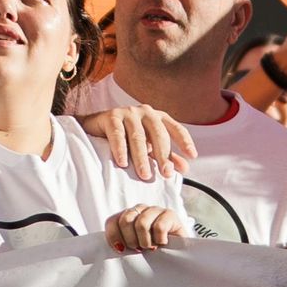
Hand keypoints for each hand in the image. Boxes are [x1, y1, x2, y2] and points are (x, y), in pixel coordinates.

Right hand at [79, 104, 195, 180]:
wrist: (94, 129)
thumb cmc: (125, 138)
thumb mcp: (148, 148)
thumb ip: (165, 156)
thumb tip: (184, 168)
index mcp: (157, 117)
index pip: (175, 128)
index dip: (184, 141)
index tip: (192, 156)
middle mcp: (145, 111)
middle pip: (158, 134)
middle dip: (163, 155)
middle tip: (166, 174)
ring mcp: (128, 112)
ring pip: (138, 137)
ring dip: (142, 157)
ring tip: (144, 175)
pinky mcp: (110, 116)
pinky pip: (117, 134)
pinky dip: (120, 149)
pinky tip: (123, 163)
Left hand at [105, 205, 186, 252]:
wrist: (178, 253)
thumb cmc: (153, 250)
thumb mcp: (133, 246)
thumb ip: (121, 243)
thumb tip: (111, 249)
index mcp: (127, 215)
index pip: (112, 221)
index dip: (113, 236)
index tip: (121, 250)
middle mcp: (140, 209)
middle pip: (125, 220)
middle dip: (131, 240)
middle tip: (139, 248)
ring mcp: (155, 210)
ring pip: (141, 223)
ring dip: (145, 242)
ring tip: (152, 247)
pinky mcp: (170, 214)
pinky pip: (159, 227)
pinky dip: (160, 240)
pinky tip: (163, 243)